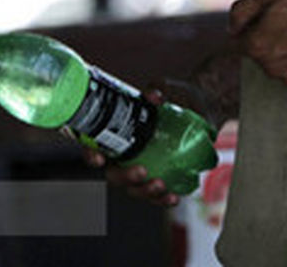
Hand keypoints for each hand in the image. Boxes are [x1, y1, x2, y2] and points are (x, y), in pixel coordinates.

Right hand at [82, 89, 181, 206]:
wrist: (195, 104)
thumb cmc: (171, 97)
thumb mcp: (163, 88)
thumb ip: (157, 89)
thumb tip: (156, 97)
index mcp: (114, 134)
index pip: (94, 146)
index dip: (91, 155)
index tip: (100, 159)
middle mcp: (123, 156)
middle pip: (114, 175)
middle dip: (125, 178)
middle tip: (142, 172)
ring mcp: (139, 168)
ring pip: (134, 189)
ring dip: (145, 193)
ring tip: (160, 186)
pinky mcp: (158, 177)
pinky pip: (156, 194)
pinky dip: (163, 199)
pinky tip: (174, 198)